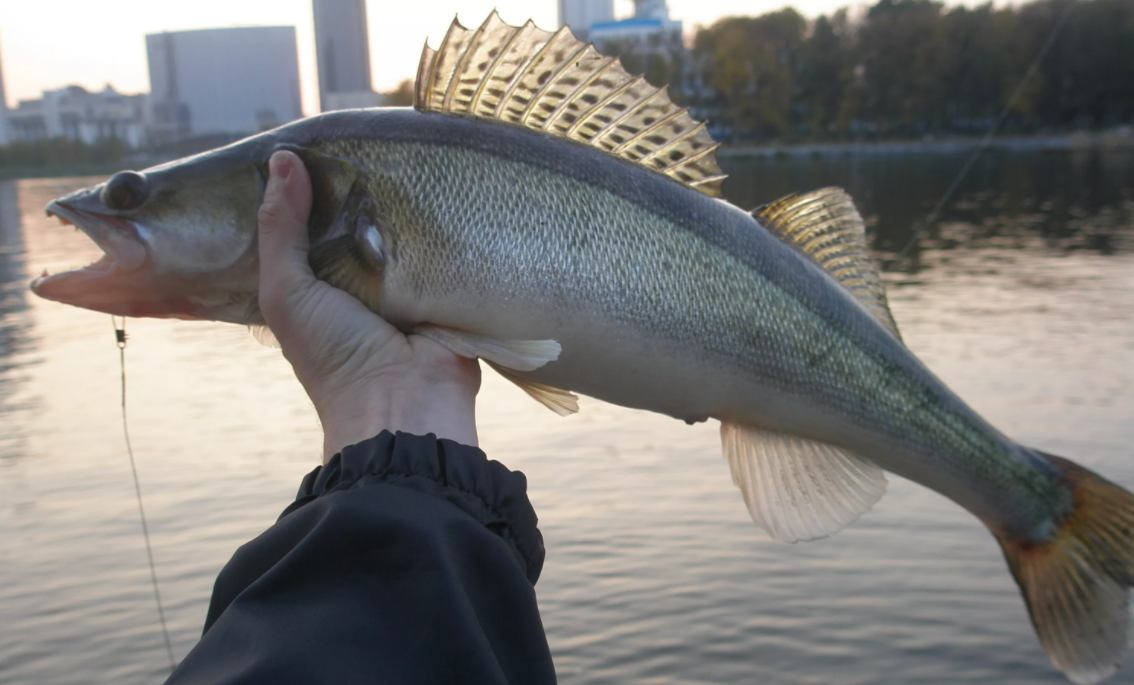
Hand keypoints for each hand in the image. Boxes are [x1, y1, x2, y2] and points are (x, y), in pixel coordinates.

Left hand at [257, 151, 480, 461]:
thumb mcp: (286, 292)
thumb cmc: (333, 354)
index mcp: (318, 285)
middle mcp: (361, 281)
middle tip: (365, 134)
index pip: (311, 224)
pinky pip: (442, 243)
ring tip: (405, 147)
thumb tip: (282, 159)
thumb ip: (279, 230)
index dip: (309, 188)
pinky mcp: (446, 284)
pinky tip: (443, 181)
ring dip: (405, 200)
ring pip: (402, 227)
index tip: (313, 140)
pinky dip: (442, 220)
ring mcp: (406, 282)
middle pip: (360, 220)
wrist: (403, 403)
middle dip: (361, 186)